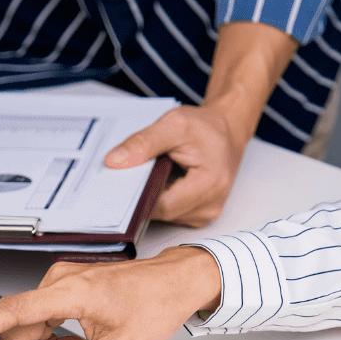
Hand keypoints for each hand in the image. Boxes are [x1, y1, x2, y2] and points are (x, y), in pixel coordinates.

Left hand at [105, 105, 245, 227]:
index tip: (122, 181)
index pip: (162, 205)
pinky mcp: (198, 215)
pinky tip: (162, 180)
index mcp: (210, 185)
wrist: (226, 131)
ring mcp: (205, 214)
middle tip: (137, 171)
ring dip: (153, 195)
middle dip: (144, 193)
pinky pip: (170, 212)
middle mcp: (210, 206)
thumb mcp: (173, 124)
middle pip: (161, 212)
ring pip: (163, 215)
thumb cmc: (206, 128)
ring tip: (156, 171)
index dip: (138, 194)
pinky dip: (161, 198)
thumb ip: (143, 143)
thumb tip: (114, 162)